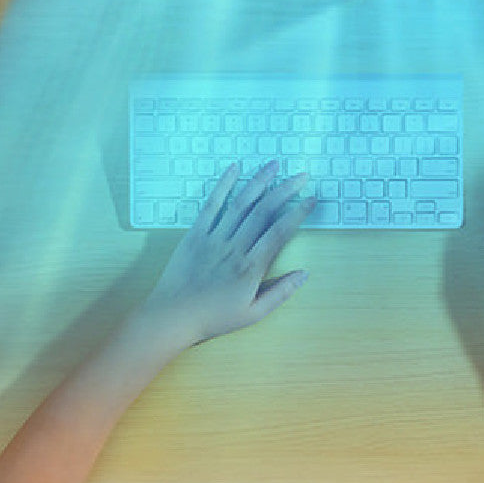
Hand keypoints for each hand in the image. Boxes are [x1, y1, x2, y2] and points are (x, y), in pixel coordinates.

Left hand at [143, 160, 315, 347]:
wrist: (172, 316)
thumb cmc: (213, 318)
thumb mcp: (252, 314)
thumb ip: (280, 293)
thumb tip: (305, 273)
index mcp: (250, 268)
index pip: (280, 233)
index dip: (297, 213)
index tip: (311, 199)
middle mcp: (234, 248)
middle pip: (264, 212)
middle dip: (285, 190)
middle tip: (301, 175)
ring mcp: (213, 238)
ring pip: (241, 204)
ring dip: (259, 182)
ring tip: (274, 165)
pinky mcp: (195, 233)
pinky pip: (211, 205)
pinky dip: (223, 185)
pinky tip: (234, 168)